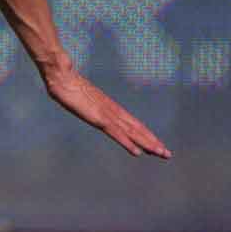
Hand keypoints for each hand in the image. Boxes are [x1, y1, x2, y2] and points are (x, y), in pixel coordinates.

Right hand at [43, 65, 171, 157]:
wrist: (63, 76)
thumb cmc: (68, 85)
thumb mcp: (80, 97)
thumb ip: (86, 102)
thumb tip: (84, 102)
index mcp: (110, 107)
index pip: (132, 123)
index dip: (145, 134)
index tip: (156, 143)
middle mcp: (113, 111)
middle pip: (137, 129)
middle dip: (152, 141)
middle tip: (167, 154)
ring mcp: (107, 115)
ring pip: (132, 132)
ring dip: (147, 143)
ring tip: (161, 153)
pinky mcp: (99, 119)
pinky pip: (117, 134)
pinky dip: (128, 143)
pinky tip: (137, 152)